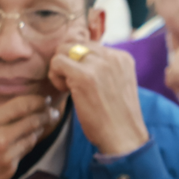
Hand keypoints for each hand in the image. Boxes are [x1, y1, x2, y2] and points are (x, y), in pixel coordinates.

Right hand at [0, 81, 60, 178]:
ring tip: (42, 123)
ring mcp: (6, 157)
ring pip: (32, 138)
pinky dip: (25, 145)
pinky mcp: (8, 171)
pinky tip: (25, 141)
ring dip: (38, 129)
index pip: (23, 106)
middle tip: (51, 110)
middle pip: (34, 121)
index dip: (38, 100)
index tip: (44, 98)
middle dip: (45, 114)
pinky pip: (23, 154)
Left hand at [49, 43, 149, 158]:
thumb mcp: (118, 83)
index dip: (80, 62)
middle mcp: (113, 56)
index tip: (84, 81)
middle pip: (75, 43)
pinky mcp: (84, 76)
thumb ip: (105, 68)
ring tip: (68, 87)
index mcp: (123, 57)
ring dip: (60, 68)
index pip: (90, 45)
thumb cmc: (117, 116)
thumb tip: (79, 59)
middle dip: (68, 61)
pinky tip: (66, 91)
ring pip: (64, 49)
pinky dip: (55, 76)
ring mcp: (99, 65)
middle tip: (72, 82)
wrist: (123, 135)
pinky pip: (57, 62)